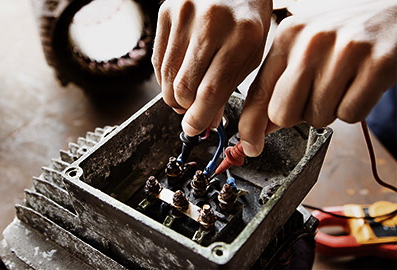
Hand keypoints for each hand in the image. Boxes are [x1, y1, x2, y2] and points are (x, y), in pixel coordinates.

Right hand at [152, 0, 271, 135]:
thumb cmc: (246, 18)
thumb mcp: (250, 54)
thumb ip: (228, 89)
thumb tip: (206, 122)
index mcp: (241, 35)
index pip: (211, 91)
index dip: (199, 117)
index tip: (195, 128)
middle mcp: (211, 23)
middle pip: (184, 87)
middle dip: (186, 109)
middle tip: (191, 111)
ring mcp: (184, 15)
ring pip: (168, 78)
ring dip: (174, 96)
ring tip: (186, 95)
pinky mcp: (166, 12)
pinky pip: (158, 61)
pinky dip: (166, 79)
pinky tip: (179, 77)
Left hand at [239, 0, 396, 156]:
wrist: (395, 16)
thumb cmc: (345, 36)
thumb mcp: (306, 48)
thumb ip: (280, 83)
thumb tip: (260, 127)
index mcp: (289, 35)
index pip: (258, 92)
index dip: (249, 126)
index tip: (250, 146)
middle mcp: (312, 40)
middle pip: (282, 113)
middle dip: (297, 116)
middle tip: (316, 96)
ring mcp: (345, 51)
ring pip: (317, 118)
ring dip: (329, 110)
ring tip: (343, 82)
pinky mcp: (377, 64)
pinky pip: (349, 115)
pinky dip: (355, 108)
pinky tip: (360, 83)